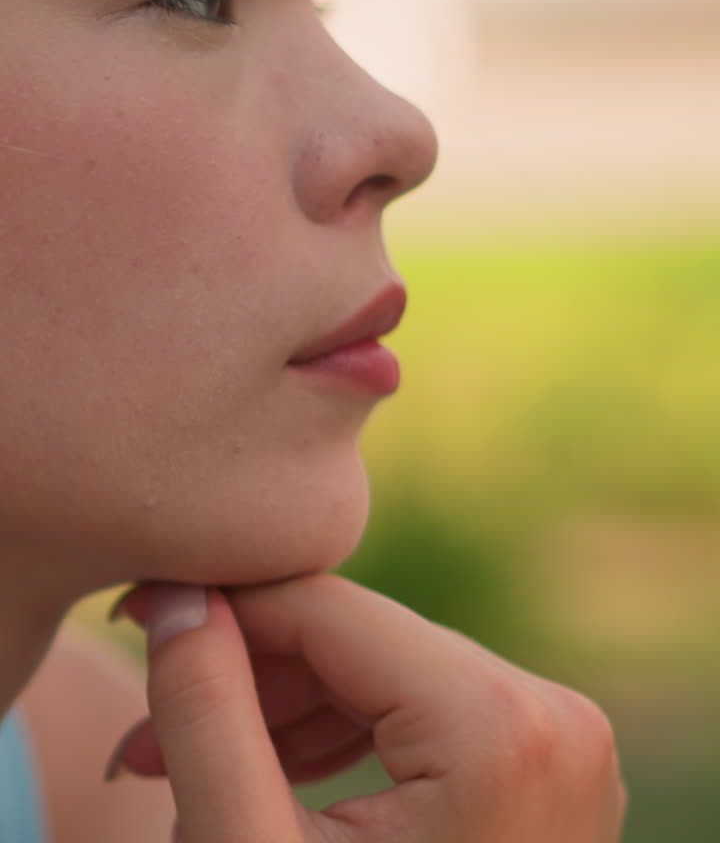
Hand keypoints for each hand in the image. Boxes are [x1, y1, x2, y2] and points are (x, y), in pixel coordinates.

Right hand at [107, 576, 625, 840]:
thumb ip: (208, 714)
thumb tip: (184, 598)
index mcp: (500, 724)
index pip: (332, 611)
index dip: (224, 608)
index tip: (139, 616)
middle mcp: (554, 717)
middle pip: (363, 646)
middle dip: (248, 682)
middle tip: (144, 742)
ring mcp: (563, 749)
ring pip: (391, 681)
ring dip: (286, 714)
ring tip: (188, 768)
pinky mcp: (549, 777)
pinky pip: (428, 721)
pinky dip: (348, 742)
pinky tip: (271, 775)